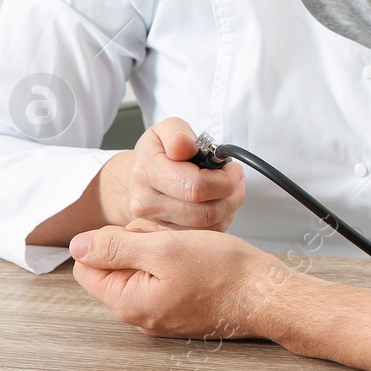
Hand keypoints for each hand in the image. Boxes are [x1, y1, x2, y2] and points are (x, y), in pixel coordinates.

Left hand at [70, 220, 291, 339]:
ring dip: (161, 252)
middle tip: (172, 242)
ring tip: (190, 250)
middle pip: (116, 266)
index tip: (144, 235)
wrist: (266, 295)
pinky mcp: (181, 310)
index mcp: (127, 302)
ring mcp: (161, 314)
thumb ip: (115, 247)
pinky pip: (164, 279)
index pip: (87, 266)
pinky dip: (177, 264)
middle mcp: (139, 314)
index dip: (112, 240)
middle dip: (139, 244)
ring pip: (143, 270)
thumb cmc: (223, 272)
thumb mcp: (164, 248)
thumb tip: (77, 245)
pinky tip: (200, 261)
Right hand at [98, 117, 245, 231]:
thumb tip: (184, 145)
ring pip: (208, 227)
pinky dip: (221, 220)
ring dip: (229, 208)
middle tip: (236, 180)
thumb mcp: (165, 131)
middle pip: (205, 212)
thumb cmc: (156, 154)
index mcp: (147, 173)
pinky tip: (218, 203)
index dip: (224, 179)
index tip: (233, 169)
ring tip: (229, 190)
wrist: (134, 181)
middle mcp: (147, 204)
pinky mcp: (167, 239)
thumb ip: (177, 133)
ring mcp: (156, 226)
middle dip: (231, 195)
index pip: (195, 186)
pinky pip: (205, 237)